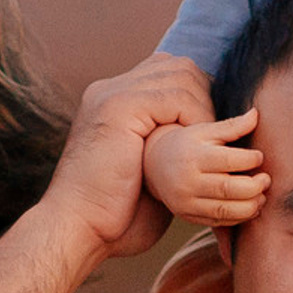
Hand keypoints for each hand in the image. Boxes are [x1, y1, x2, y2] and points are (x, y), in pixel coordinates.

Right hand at [41, 53, 213, 265]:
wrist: (79, 228)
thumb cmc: (114, 215)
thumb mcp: (145, 171)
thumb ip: (165, 144)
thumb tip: (205, 138)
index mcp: (111, 100)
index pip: (166, 70)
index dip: (195, 94)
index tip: (208, 129)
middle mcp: (109, 90)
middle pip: (178, 65)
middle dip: (203, 96)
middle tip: (214, 134)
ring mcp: (112, 95)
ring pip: (181, 75)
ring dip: (203, 108)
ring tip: (207, 143)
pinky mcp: (120, 107)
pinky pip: (176, 95)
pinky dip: (194, 117)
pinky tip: (194, 144)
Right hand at [146, 107, 267, 223]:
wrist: (153, 165)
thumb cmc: (187, 144)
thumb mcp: (205, 131)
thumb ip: (232, 126)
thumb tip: (256, 114)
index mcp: (194, 156)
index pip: (229, 161)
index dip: (251, 160)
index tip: (259, 157)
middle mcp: (188, 181)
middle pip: (229, 189)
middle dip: (255, 187)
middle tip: (266, 180)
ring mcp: (186, 202)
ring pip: (225, 210)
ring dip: (251, 206)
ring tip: (261, 197)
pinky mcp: (188, 216)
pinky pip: (218, 222)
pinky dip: (239, 218)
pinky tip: (249, 207)